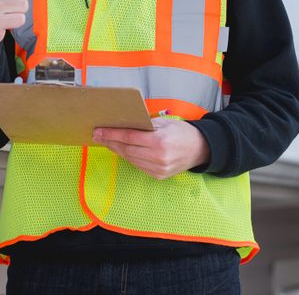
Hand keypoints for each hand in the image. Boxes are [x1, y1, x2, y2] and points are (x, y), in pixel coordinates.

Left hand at [92, 118, 209, 179]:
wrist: (200, 149)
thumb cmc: (182, 132)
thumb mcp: (165, 123)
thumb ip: (145, 125)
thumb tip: (123, 124)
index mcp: (159, 141)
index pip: (129, 137)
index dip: (111, 134)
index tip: (98, 131)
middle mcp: (158, 157)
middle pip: (126, 149)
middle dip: (110, 142)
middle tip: (97, 136)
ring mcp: (158, 169)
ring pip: (130, 159)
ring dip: (117, 150)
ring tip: (107, 142)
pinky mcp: (158, 175)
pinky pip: (138, 165)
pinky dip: (128, 157)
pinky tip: (121, 150)